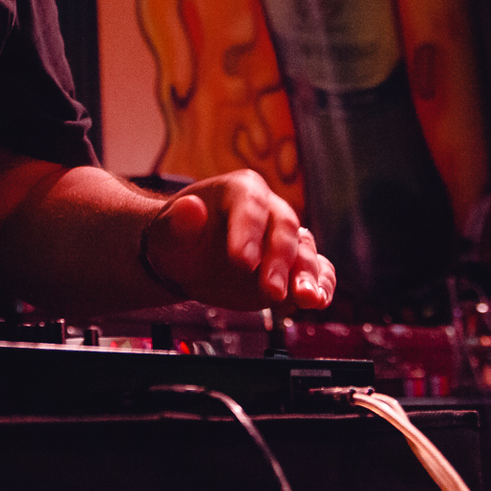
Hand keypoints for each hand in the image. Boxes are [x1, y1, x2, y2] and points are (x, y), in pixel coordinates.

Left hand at [141, 170, 334, 310]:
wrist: (187, 260)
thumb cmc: (178, 238)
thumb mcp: (168, 231)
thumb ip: (179, 222)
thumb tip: (191, 208)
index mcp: (241, 189)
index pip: (250, 204)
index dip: (248, 230)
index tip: (242, 261)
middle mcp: (269, 209)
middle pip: (283, 228)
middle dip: (280, 261)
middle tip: (270, 291)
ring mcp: (283, 239)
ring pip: (305, 251)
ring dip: (308, 275)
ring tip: (305, 298)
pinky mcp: (293, 267)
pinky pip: (318, 272)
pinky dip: (322, 285)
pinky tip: (318, 300)